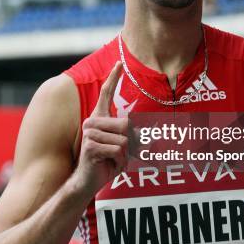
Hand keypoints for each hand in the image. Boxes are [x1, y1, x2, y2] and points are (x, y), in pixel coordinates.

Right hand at [73, 61, 128, 195]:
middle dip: (131, 144)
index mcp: (99, 118)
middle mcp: (92, 122)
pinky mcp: (91, 146)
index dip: (113, 78)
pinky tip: (108, 165)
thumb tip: (156, 128)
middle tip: (122, 155)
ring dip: (124, 155)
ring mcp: (90, 133)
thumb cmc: (107, 161)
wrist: (87, 181)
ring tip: (112, 160)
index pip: (106, 93)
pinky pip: (118, 150)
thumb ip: (134, 135)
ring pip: (124, 140)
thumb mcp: (124, 146)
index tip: (119, 63)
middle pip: (126, 125)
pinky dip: (119, 161)